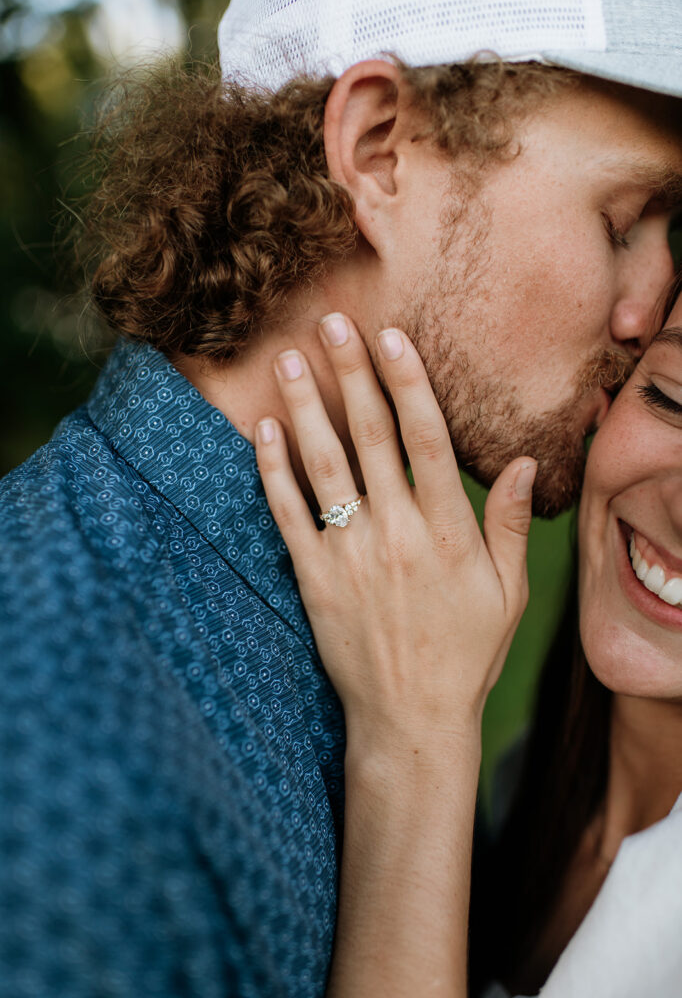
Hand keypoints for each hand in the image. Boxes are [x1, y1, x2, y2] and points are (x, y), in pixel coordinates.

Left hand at [255, 313, 535, 759]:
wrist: (411, 721)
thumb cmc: (466, 655)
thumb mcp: (507, 594)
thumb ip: (511, 526)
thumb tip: (528, 461)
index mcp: (447, 532)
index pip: (426, 440)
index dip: (408, 383)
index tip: (391, 338)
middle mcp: (396, 533)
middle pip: (369, 437)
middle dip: (351, 373)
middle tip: (332, 322)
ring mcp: (350, 555)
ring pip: (323, 465)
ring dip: (306, 408)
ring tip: (290, 360)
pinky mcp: (313, 578)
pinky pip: (287, 514)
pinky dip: (272, 470)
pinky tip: (264, 431)